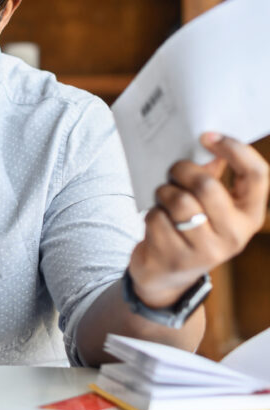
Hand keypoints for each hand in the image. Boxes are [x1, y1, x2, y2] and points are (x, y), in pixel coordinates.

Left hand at [129, 132, 268, 307]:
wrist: (166, 274)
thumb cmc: (190, 227)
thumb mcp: (210, 206)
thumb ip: (213, 175)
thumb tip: (207, 139)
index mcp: (250, 215)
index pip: (257, 174)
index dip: (234, 148)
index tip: (207, 135)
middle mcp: (235, 235)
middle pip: (207, 186)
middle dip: (182, 170)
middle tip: (173, 170)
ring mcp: (207, 251)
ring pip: (179, 201)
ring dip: (164, 192)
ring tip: (164, 197)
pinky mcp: (176, 258)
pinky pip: (158, 218)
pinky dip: (152, 213)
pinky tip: (157, 222)